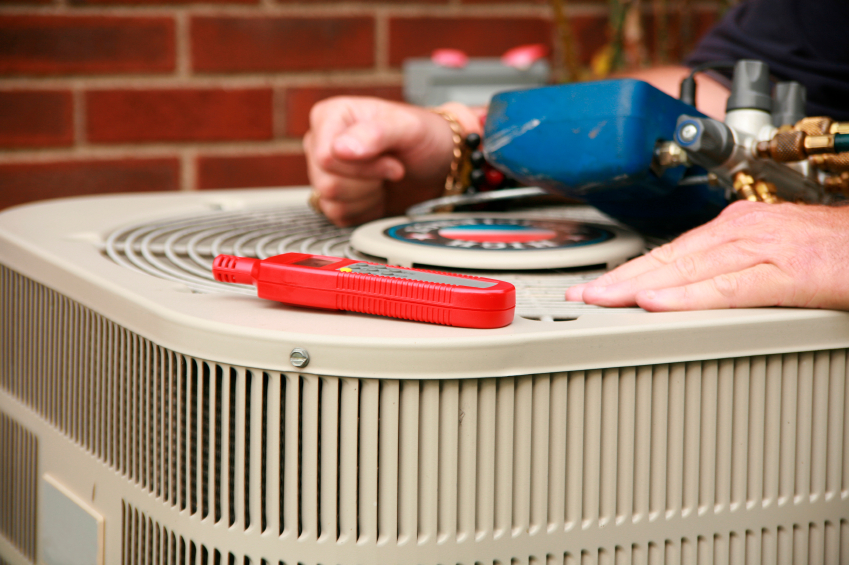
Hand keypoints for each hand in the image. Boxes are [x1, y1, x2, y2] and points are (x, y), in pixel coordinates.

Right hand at [304, 96, 480, 225]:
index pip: (327, 156)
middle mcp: (323, 142)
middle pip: (327, 182)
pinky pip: (337, 216)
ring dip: (367, 197)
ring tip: (385, 179)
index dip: (363, 167)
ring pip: (330, 201)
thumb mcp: (408, 128)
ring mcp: (325, 171)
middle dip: (368, 183)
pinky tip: (378, 193)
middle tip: (393, 170)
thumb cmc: (424, 138)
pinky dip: (364, 210)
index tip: (392, 162)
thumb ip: (375, 133)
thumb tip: (340, 149)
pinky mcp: (334, 196)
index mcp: (331, 116)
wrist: (438, 164)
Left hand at [565, 200, 848, 310]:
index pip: (671, 253)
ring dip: (638, 285)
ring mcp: (765, 248)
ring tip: (601, 300)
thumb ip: (735, 268)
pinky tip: (657, 303)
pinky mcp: (790, 272)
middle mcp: (743, 230)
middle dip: (620, 279)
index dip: (629, 272)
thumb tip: (695, 287)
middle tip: (579, 297)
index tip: (596, 288)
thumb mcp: (775, 254)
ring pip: (688, 269)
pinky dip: (688, 296)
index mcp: (738, 228)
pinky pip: (729, 287)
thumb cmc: (838, 250)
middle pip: (668, 259)